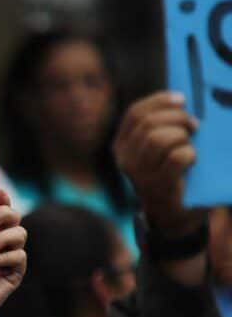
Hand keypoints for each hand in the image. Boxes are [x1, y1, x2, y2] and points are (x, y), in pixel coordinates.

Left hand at [0, 189, 26, 316]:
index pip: (0, 207)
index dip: (2, 197)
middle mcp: (2, 239)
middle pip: (14, 216)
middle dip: (2, 214)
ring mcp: (11, 255)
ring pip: (20, 234)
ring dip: (3, 238)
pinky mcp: (15, 272)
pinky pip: (19, 257)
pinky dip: (5, 257)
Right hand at [113, 91, 203, 236]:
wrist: (174, 216)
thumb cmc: (170, 176)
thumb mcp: (156, 150)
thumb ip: (158, 128)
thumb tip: (179, 101)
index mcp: (121, 146)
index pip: (134, 113)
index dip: (159, 101)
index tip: (182, 99)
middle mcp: (125, 160)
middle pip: (148, 123)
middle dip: (177, 117)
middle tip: (194, 125)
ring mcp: (139, 175)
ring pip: (158, 139)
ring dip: (182, 136)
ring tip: (191, 143)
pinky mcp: (159, 186)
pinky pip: (177, 158)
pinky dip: (190, 154)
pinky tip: (193, 160)